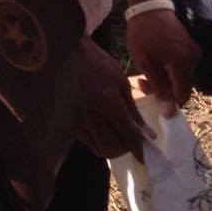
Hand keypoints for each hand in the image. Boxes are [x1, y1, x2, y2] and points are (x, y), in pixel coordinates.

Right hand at [75, 38, 154, 160]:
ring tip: (116, 132)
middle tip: (130, 141)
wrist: (65, 54)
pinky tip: (102, 127)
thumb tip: (146, 134)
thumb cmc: (97, 64)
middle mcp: (91, 116)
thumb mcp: (120, 82)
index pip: (127, 135)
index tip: (145, 156)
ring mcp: (76, 121)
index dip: (139, 148)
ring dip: (110, 146)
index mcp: (108, 103)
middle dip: (124, 149)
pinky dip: (98, 140)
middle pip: (111, 149)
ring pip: (97, 148)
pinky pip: (87, 141)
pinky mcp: (67, 123)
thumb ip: (133, 111)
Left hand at [125, 4, 198, 116]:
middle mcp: (194, 59)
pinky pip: (181, 68)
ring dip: (164, 80)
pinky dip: (169, 71)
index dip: (168, 103)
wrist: (150, 5)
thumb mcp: (146, 62)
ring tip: (146, 72)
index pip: (182, 97)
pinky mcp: (191, 48)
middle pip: (181, 88)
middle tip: (142, 83)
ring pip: (180, 79)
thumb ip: (159, 88)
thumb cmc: (143, 32)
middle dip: (163, 90)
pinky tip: (155, 63)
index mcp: (183, 63)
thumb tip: (170, 113)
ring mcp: (194, 52)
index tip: (150, 97)